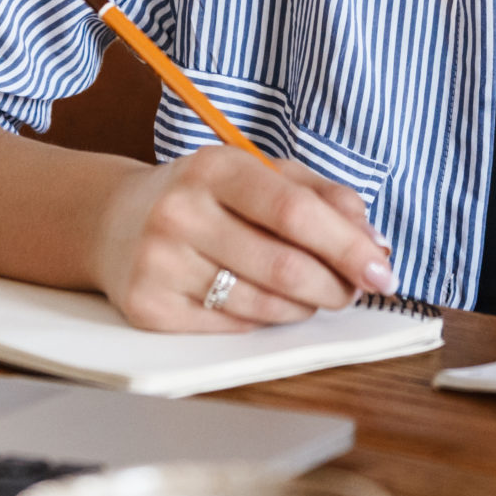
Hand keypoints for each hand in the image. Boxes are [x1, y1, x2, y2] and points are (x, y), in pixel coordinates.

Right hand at [93, 147, 395, 331]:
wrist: (113, 222)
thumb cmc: (204, 196)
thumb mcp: (258, 174)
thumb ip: (322, 196)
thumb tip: (374, 241)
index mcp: (215, 168)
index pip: (294, 211)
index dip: (347, 245)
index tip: (381, 269)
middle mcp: (180, 213)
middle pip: (284, 267)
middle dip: (335, 286)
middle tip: (354, 290)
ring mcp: (161, 264)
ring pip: (263, 305)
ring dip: (304, 306)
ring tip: (310, 292)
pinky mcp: (150, 309)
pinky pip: (234, 328)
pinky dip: (264, 320)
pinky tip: (263, 300)